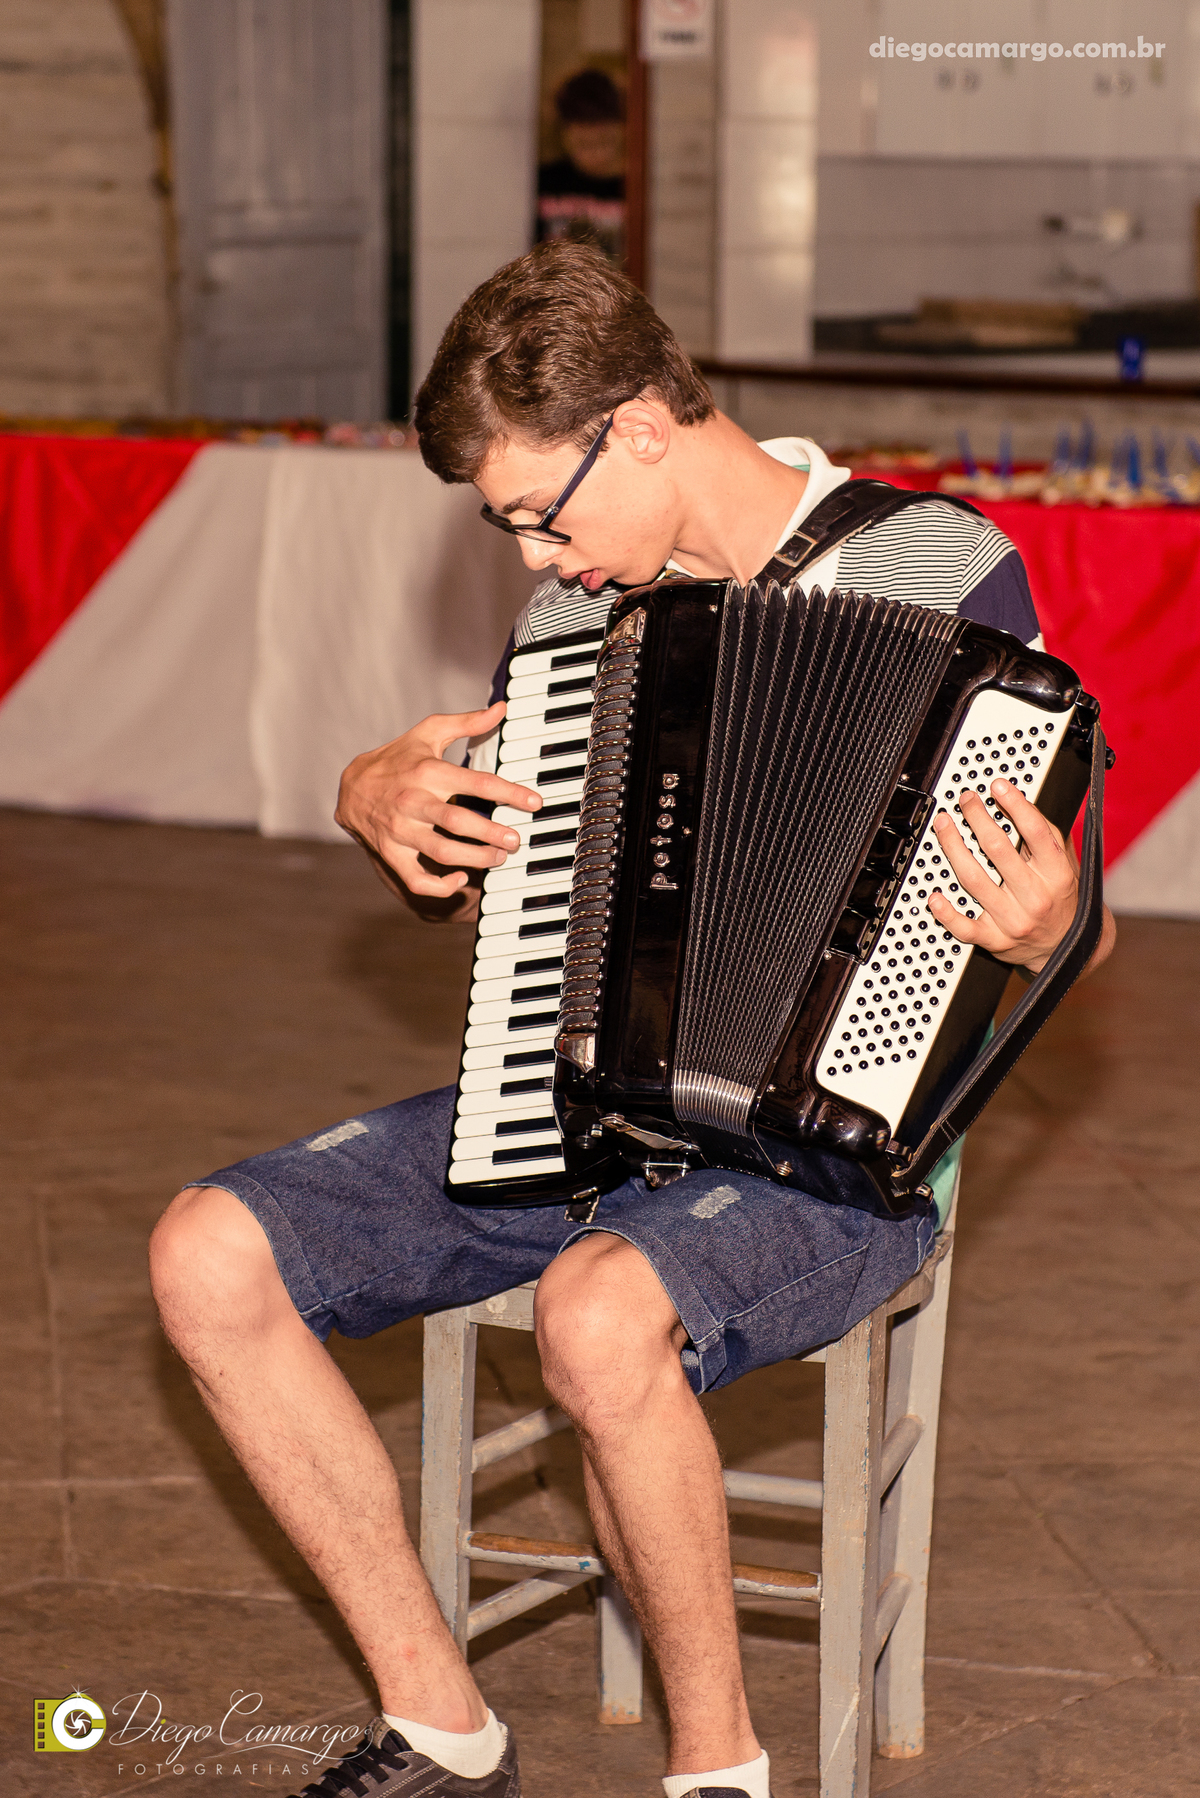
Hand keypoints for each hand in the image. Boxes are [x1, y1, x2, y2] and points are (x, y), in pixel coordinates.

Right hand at [334, 702, 541, 899]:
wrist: (351, 787)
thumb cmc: (397, 759)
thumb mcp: (428, 734)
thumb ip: (467, 723)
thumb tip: (501, 708)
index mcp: (428, 772)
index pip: (477, 783)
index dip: (510, 793)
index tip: (534, 803)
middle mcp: (413, 801)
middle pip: (458, 822)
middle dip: (492, 833)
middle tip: (516, 840)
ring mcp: (400, 830)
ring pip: (441, 852)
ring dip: (475, 859)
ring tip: (499, 857)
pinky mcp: (391, 853)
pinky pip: (415, 879)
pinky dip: (439, 885)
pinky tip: (460, 878)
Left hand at [927, 778, 1108, 975]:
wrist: (1068, 947)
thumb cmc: (1061, 899)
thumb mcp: (1065, 865)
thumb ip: (1045, 836)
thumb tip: (1016, 802)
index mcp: (1057, 874)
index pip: (1036, 832)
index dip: (1015, 804)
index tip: (997, 786)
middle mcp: (1035, 897)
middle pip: (997, 850)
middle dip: (977, 818)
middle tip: (966, 800)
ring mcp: (1013, 920)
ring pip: (974, 879)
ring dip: (953, 847)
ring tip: (944, 825)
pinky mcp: (995, 940)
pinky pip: (964, 927)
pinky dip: (946, 912)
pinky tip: (934, 895)